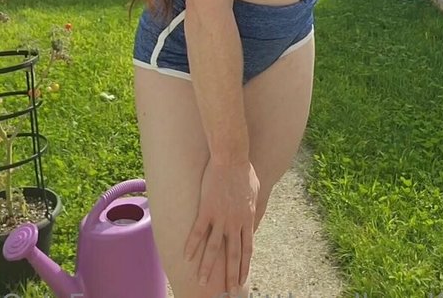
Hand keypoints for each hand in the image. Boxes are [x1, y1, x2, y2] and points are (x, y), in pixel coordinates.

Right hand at [183, 156, 259, 292]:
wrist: (232, 158)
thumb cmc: (244, 171)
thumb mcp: (256, 190)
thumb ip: (255, 206)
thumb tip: (254, 215)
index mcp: (247, 219)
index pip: (247, 249)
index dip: (244, 266)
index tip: (241, 280)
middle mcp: (235, 222)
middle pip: (232, 254)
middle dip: (229, 275)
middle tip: (227, 291)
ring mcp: (221, 217)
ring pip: (214, 248)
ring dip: (207, 267)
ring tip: (202, 282)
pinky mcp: (207, 209)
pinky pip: (198, 232)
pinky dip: (192, 245)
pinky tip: (186, 257)